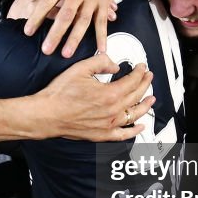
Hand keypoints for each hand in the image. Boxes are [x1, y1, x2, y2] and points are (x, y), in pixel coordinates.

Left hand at [16, 0, 126, 56]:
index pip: (47, 2)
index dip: (36, 17)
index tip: (28, 31)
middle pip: (65, 15)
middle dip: (55, 34)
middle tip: (46, 50)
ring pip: (83, 21)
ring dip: (75, 38)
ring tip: (66, 54)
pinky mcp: (104, 2)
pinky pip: (102, 21)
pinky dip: (102, 36)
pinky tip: (100, 49)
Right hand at [38, 55, 155, 140]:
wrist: (47, 114)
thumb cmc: (60, 94)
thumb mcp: (80, 69)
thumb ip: (101, 62)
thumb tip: (114, 64)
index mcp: (110, 94)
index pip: (132, 81)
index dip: (140, 72)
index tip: (142, 67)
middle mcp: (113, 111)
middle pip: (136, 96)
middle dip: (145, 84)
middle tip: (148, 77)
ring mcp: (109, 125)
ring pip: (134, 115)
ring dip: (145, 105)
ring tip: (151, 98)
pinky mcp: (102, 135)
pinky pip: (124, 134)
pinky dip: (135, 130)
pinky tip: (140, 126)